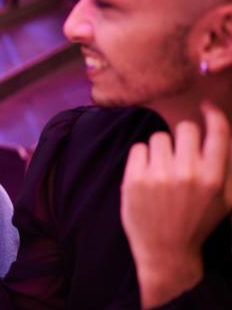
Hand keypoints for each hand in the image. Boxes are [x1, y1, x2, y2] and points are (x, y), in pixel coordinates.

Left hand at [121, 102, 231, 307]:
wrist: (165, 251)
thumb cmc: (195, 221)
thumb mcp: (222, 199)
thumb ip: (225, 166)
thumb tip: (219, 126)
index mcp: (214, 178)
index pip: (217, 133)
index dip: (213, 115)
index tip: (206, 107)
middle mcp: (188, 174)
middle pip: (185, 128)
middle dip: (182, 137)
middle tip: (179, 155)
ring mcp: (160, 176)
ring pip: (159, 137)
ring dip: (161, 150)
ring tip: (162, 172)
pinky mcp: (135, 179)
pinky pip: (138, 148)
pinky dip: (142, 158)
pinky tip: (147, 177)